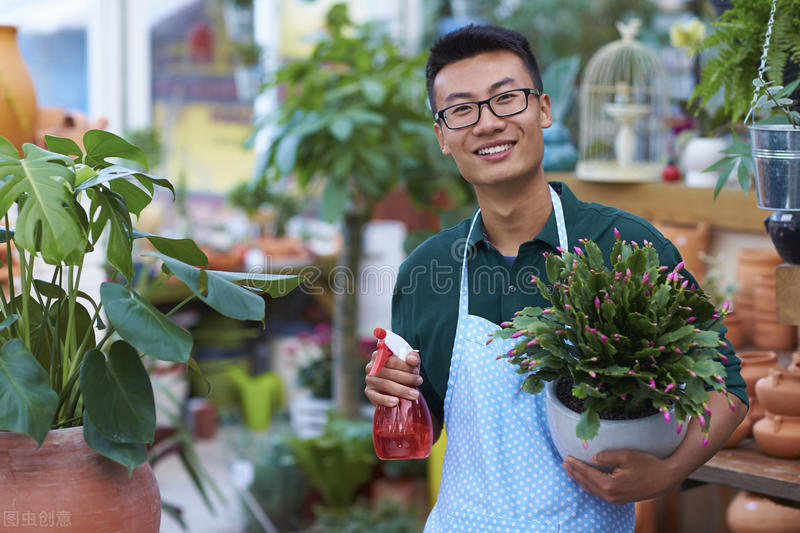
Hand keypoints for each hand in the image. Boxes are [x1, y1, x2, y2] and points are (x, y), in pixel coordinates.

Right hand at [364, 350, 422, 406]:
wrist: (397, 383)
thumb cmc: (403, 369)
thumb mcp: (409, 361)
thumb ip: (413, 357)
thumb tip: (412, 360)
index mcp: (379, 354)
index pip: (392, 360)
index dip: (405, 366)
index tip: (416, 371)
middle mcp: (371, 366)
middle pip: (389, 372)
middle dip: (406, 378)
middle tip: (419, 382)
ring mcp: (369, 379)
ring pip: (385, 384)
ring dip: (402, 390)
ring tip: (414, 394)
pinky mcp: (369, 392)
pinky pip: (376, 397)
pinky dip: (385, 400)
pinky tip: (396, 402)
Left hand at [562, 449, 680, 504]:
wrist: (665, 479)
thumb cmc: (648, 465)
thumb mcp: (626, 455)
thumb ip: (607, 456)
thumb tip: (593, 458)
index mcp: (610, 485)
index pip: (587, 473)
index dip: (575, 465)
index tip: (566, 458)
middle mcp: (610, 495)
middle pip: (586, 483)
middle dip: (574, 472)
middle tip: (564, 463)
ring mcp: (615, 499)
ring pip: (592, 489)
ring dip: (580, 479)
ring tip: (570, 471)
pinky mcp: (620, 499)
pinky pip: (599, 493)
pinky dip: (589, 486)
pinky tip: (585, 482)